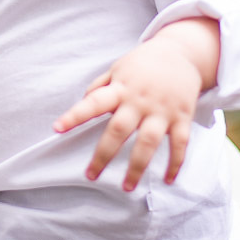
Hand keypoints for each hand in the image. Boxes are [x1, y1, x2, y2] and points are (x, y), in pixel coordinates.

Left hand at [53, 18, 218, 191]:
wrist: (181, 52)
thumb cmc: (143, 63)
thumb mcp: (118, 68)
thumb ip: (100, 85)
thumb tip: (84, 102)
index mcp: (121, 88)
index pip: (93, 102)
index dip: (75, 115)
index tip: (57, 128)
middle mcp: (140, 100)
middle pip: (119, 130)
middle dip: (104, 154)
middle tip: (91, 175)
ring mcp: (162, 110)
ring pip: (148, 142)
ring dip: (137, 167)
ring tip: (126, 187)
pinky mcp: (182, 116)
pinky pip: (180, 143)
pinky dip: (175, 163)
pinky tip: (167, 180)